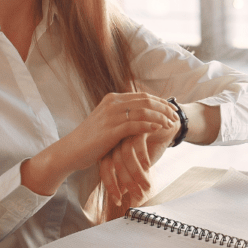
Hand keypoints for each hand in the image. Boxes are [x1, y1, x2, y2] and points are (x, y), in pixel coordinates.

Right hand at [22, 92, 176, 195]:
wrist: (71, 151)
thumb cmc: (90, 140)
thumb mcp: (106, 122)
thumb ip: (121, 116)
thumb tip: (139, 115)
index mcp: (113, 99)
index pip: (143, 96)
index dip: (160, 102)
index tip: (173, 109)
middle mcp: (112, 103)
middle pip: (146, 101)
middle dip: (164, 108)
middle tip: (177, 116)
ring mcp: (111, 116)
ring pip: (143, 112)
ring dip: (160, 117)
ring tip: (171, 124)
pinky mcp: (111, 130)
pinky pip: (136, 125)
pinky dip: (150, 125)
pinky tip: (159, 130)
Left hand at [99, 117, 178, 205]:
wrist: (169, 124)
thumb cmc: (152, 144)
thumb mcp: (140, 163)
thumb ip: (129, 175)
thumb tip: (123, 195)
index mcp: (112, 146)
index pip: (105, 168)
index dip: (110, 186)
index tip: (118, 200)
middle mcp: (117, 138)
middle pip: (114, 163)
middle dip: (126, 182)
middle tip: (137, 196)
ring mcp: (127, 130)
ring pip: (126, 155)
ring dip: (136, 174)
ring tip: (146, 186)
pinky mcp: (139, 125)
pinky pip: (137, 144)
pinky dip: (142, 158)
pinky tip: (148, 168)